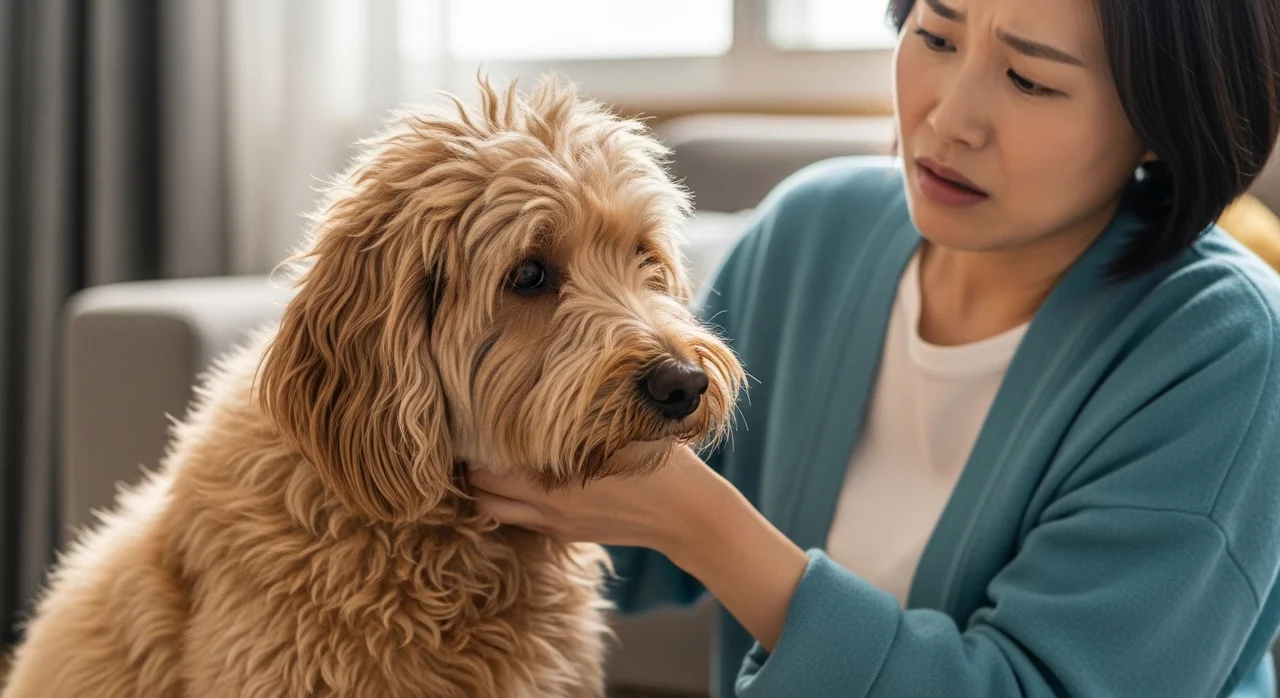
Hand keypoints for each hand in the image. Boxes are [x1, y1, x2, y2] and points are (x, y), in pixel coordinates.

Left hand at [468, 444, 808, 651]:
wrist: (687, 515)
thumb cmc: (659, 461)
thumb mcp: (624, 427)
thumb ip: (585, 414)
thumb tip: (552, 378)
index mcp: (558, 481)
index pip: (489, 467)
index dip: (475, 444)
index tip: (473, 420)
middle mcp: (549, 507)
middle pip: (482, 492)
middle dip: (473, 467)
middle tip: (473, 439)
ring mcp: (556, 524)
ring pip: (494, 511)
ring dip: (487, 489)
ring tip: (490, 461)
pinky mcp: (566, 534)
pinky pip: (519, 521)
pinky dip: (510, 502)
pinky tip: (520, 479)